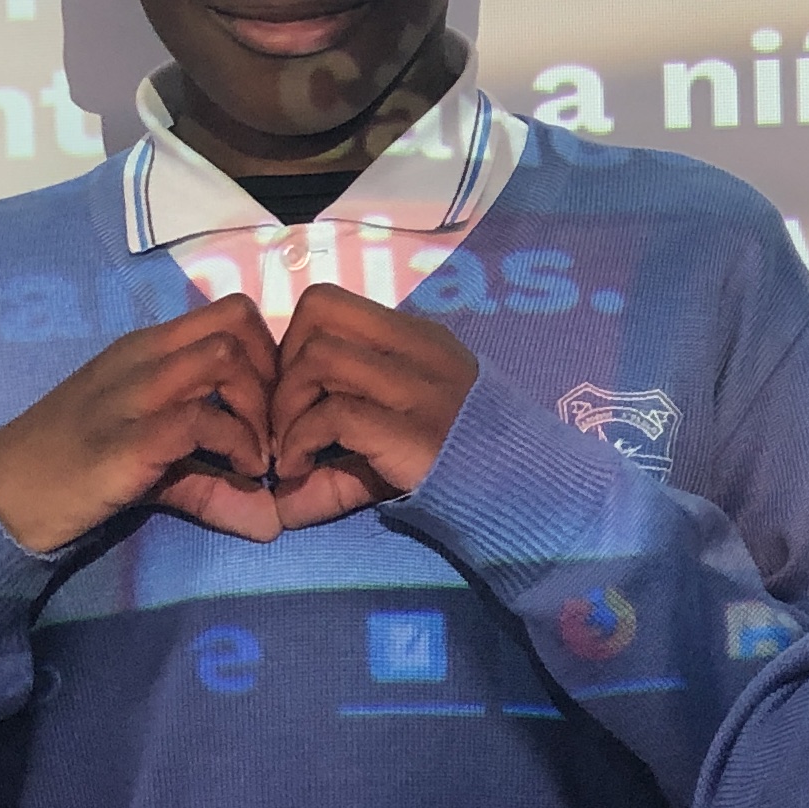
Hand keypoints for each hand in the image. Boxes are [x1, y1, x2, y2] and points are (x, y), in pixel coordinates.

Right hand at [0, 295, 279, 552]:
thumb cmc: (71, 471)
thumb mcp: (151, 465)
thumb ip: (211, 480)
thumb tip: (273, 522)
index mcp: (145, 349)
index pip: (230, 311)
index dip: (268, 352)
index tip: (272, 405)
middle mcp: (141, 359)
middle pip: (237, 322)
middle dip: (273, 374)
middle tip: (272, 428)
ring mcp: (131, 395)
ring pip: (223, 358)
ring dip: (259, 408)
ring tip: (258, 456)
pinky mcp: (126, 441)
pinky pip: (199, 421)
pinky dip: (237, 445)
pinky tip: (242, 474)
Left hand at [265, 283, 479, 528]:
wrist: (524, 493)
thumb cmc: (461, 465)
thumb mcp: (397, 447)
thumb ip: (342, 462)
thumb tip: (283, 504)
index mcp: (416, 338)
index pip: (330, 303)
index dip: (294, 342)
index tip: (294, 394)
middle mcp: (417, 348)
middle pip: (318, 310)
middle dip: (284, 365)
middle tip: (286, 419)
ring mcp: (418, 386)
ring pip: (320, 356)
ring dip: (287, 407)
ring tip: (291, 451)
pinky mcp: (412, 429)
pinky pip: (334, 413)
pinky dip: (301, 442)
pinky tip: (299, 472)